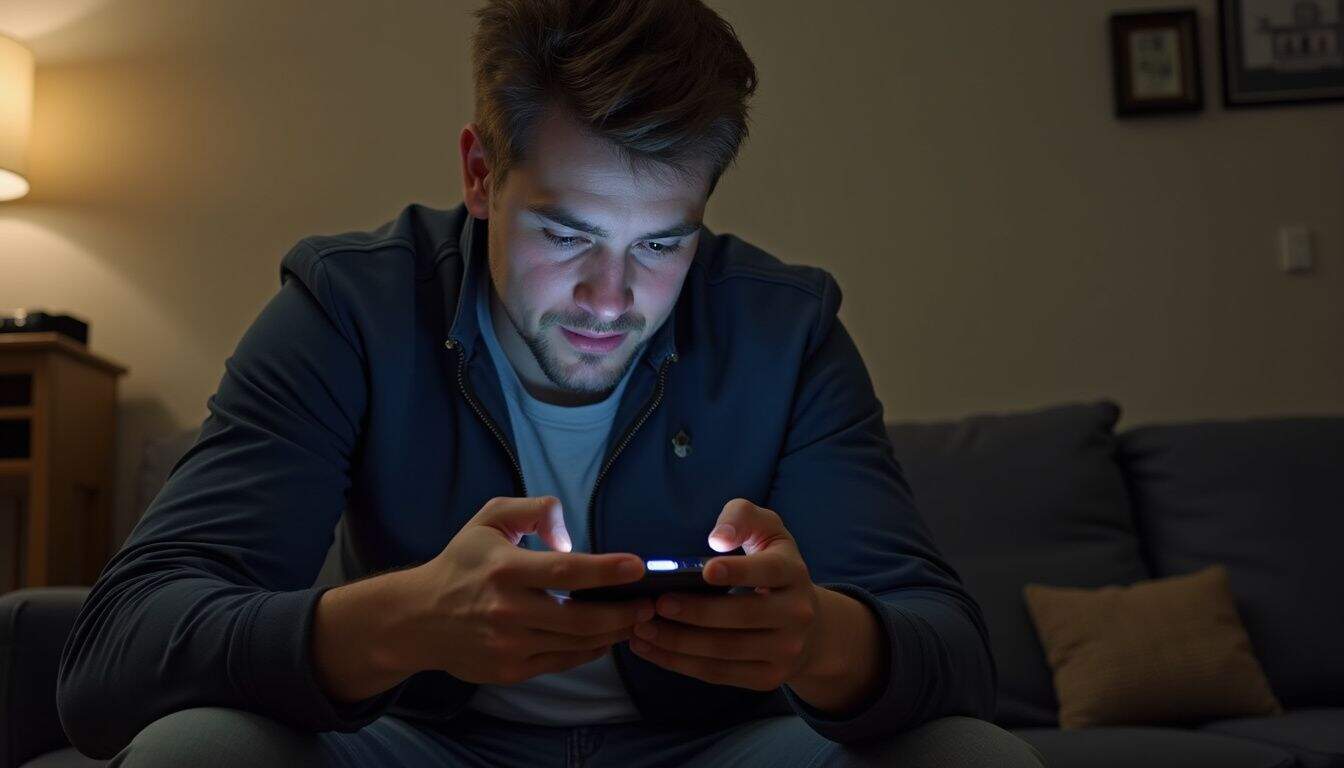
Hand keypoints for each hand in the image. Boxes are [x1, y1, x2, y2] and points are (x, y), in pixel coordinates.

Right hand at [395, 496, 654, 684]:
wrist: (417, 618)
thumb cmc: (461, 563)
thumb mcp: (489, 519)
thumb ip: (533, 510)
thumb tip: (569, 537)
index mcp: (504, 569)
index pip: (565, 571)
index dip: (605, 570)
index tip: (638, 567)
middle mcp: (507, 611)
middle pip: (580, 618)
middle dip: (624, 612)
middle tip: (650, 603)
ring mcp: (509, 645)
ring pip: (576, 644)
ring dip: (613, 632)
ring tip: (637, 619)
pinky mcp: (510, 670)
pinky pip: (562, 662)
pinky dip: (590, 650)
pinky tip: (606, 637)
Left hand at [628, 498, 821, 690]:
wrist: (808, 627)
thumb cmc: (771, 567)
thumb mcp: (766, 531)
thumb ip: (741, 518)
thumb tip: (718, 540)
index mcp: (793, 572)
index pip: (767, 571)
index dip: (737, 571)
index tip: (705, 570)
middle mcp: (797, 614)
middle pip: (743, 616)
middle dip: (696, 612)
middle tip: (656, 603)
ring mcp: (785, 650)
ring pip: (726, 650)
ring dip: (679, 642)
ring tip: (642, 628)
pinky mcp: (768, 678)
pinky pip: (718, 673)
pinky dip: (680, 663)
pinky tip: (650, 648)